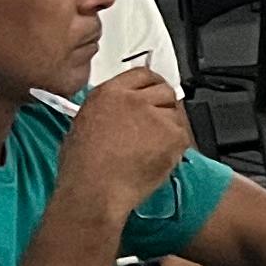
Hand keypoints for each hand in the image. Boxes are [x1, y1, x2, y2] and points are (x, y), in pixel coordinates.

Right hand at [56, 68, 195, 215]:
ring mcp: (156, 116)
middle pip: (164, 90)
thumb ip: (110, 108)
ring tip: (148, 149)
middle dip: (162, 106)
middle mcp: (134, 99)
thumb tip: (124, 108)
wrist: (94, 191)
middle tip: (154, 126)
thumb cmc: (83, 168)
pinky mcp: (173, 135)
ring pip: (175, 113)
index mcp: (108, 93)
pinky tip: (155, 158)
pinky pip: (182, 135)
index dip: (150, 86)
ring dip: (168, 128)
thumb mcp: (84, 124)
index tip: (152, 94)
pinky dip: (174, 147)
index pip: (143, 74)